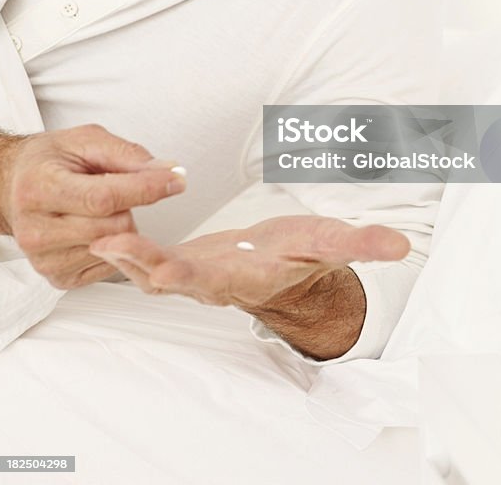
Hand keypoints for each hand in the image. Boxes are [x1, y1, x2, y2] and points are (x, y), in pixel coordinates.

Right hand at [0, 123, 186, 288]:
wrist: (13, 186)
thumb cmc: (51, 161)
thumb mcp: (86, 140)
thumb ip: (128, 154)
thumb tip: (169, 171)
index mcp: (40, 188)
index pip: (103, 198)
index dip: (146, 189)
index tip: (176, 180)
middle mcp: (36, 230)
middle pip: (114, 227)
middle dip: (131, 205)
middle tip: (118, 187)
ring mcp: (45, 259)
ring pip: (115, 248)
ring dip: (122, 225)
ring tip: (100, 207)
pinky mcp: (58, 278)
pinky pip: (109, 265)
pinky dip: (114, 245)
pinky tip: (95, 227)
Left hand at [89, 215, 408, 308]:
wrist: (284, 271)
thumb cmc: (304, 256)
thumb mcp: (331, 245)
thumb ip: (362, 243)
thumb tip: (401, 245)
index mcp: (244, 277)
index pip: (212, 280)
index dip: (187, 275)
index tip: (166, 267)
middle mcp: (210, 281)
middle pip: (167, 279)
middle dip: (139, 265)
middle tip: (111, 244)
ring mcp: (190, 274)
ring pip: (148, 270)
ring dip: (123, 255)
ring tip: (98, 230)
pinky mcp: (179, 260)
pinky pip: (145, 255)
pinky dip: (125, 243)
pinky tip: (104, 219)